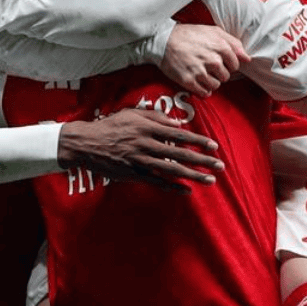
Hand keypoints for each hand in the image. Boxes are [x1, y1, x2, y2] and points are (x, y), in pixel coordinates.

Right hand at [58, 108, 224, 190]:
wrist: (85, 143)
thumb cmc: (110, 126)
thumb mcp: (132, 114)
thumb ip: (155, 118)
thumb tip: (177, 124)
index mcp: (148, 128)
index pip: (180, 135)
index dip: (198, 141)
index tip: (214, 146)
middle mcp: (147, 145)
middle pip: (181, 154)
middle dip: (202, 160)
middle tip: (220, 166)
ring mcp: (140, 161)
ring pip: (172, 170)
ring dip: (193, 175)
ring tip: (210, 180)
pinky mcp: (133, 174)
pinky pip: (156, 182)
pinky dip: (172, 187)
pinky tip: (186, 191)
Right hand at [160, 24, 249, 95]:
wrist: (163, 40)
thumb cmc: (189, 34)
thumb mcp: (213, 31)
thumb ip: (233, 43)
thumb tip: (247, 58)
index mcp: (220, 47)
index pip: (235, 65)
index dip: (227, 64)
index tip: (218, 61)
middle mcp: (212, 60)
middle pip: (226, 76)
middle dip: (218, 73)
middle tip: (206, 65)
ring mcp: (200, 72)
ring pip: (216, 85)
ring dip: (211, 81)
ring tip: (201, 72)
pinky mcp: (189, 81)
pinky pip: (205, 93)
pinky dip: (203, 90)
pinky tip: (197, 81)